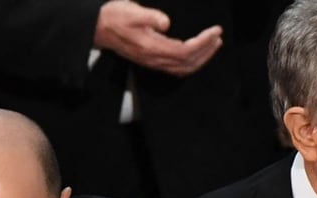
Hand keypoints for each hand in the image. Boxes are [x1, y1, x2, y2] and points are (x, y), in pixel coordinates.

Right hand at [94, 0, 222, 76]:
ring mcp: (153, 62)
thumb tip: (166, 22)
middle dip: (207, 50)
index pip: (185, 51)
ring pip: (184, 68)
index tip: (215, 31)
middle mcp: (154, 59)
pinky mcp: (152, 61)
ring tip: (213, 45)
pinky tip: (196, 55)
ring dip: (201, 58)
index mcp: (152, 47)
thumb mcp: (131, 10)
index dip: (203, 43)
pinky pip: (176, 68)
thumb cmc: (115, 17)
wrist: (98, 28)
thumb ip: (150, 16)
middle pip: (188, 63)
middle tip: (218, 37)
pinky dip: (191, 63)